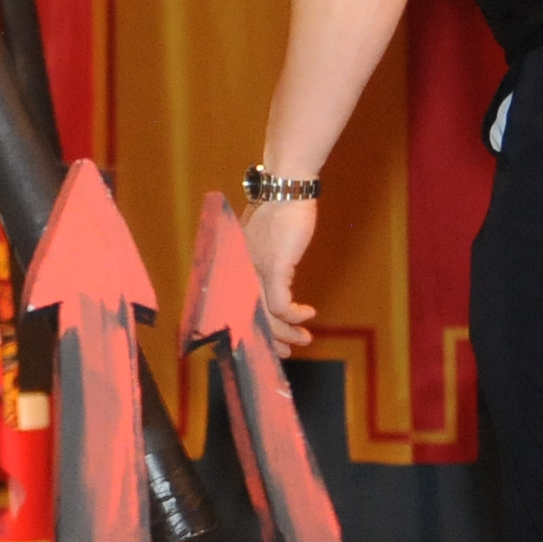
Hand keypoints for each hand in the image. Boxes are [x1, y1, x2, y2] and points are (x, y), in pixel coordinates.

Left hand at [239, 193, 318, 350]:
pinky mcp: (274, 267)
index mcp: (235, 265)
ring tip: (304, 338)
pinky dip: (294, 315)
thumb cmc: (280, 212)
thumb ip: (264, 261)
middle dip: (270, 340)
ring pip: (266, 316)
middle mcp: (240, 270)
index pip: (237, 305)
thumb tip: (274, 280)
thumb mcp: (266, 241)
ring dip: (287, 332)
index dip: (252, 328)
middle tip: (287, 352)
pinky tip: (307, 314)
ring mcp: (255, 269)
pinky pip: (281, 305)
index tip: (269, 342)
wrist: (287, 189)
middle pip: (250, 316)